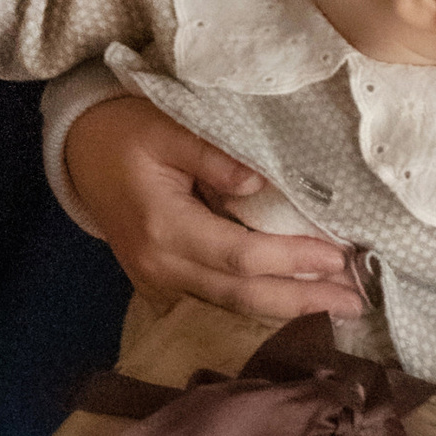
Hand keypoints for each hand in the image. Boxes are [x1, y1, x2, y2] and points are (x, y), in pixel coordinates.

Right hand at [64, 96, 362, 320]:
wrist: (81, 153)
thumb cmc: (126, 132)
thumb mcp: (167, 126)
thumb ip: (212, 154)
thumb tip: (259, 183)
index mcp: (163, 226)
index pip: (240, 255)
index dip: (292, 259)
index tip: (339, 256)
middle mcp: (161, 265)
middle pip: (241, 295)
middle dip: (301, 300)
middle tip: (355, 302)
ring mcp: (157, 280)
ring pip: (230, 306)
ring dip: (286, 309)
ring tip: (336, 307)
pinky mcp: (161, 284)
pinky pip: (216, 302)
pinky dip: (258, 304)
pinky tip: (293, 303)